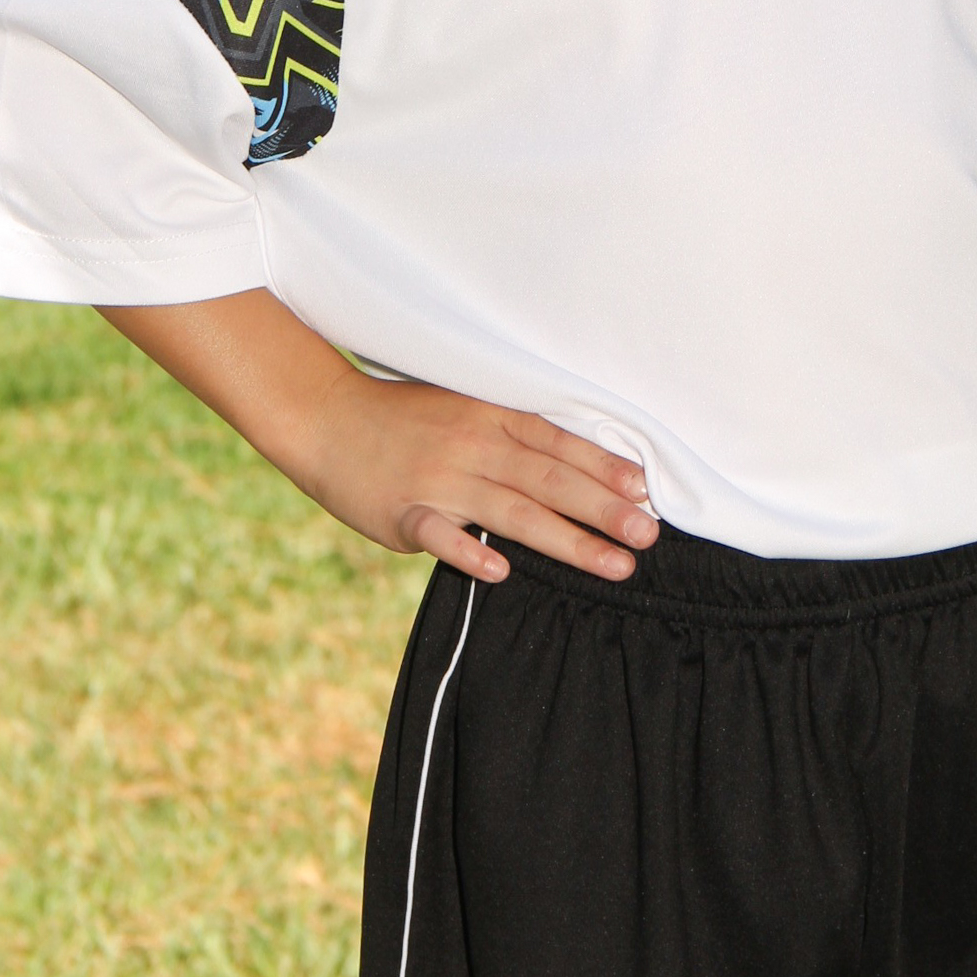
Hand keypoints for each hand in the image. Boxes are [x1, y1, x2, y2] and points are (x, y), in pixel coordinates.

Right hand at [98, 289, 658, 584]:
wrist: (327, 418)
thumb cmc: (406, 415)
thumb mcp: (465, 406)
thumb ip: (514, 432)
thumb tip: (578, 459)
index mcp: (490, 415)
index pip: (560, 443)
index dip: (605, 467)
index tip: (647, 490)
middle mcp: (472, 445)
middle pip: (550, 479)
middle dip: (604, 509)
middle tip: (650, 535)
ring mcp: (439, 479)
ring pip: (514, 512)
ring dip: (567, 540)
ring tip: (613, 565)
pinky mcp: (404, 512)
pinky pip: (442, 535)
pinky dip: (470, 551)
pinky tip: (502, 570)